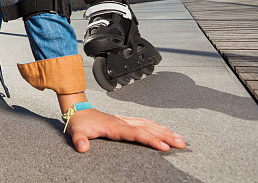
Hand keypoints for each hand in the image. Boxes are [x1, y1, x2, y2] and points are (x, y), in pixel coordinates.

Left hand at [66, 109, 185, 152]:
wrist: (77, 109)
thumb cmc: (78, 122)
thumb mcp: (76, 132)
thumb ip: (79, 140)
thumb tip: (82, 148)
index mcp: (114, 126)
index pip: (136, 134)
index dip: (150, 140)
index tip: (164, 146)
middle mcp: (122, 122)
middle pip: (147, 129)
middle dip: (165, 136)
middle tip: (181, 144)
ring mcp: (124, 120)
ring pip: (148, 125)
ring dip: (164, 131)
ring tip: (180, 139)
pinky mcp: (124, 120)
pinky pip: (144, 122)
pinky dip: (156, 126)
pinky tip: (165, 130)